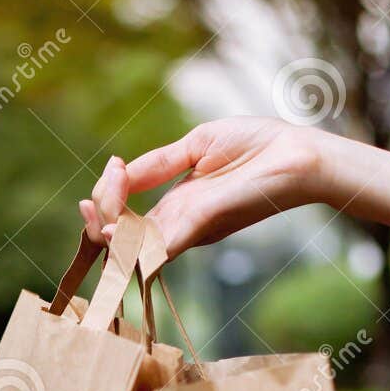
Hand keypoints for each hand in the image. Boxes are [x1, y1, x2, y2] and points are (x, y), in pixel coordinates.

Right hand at [80, 118, 335, 258]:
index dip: (108, 198)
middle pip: (124, 235)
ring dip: (107, 236)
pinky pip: (158, 245)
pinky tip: (109, 232)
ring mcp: (190, 229)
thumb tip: (119, 170)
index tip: (111, 169)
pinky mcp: (202, 225)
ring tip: (92, 218)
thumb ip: (158, 163)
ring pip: (135, 246)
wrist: (301, 154)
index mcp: (179, 205)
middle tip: (88, 202)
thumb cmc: (260, 145)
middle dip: (98, 220)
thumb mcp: (198, 144)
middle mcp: (181, 224)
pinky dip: (131, 244)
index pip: (128, 213)